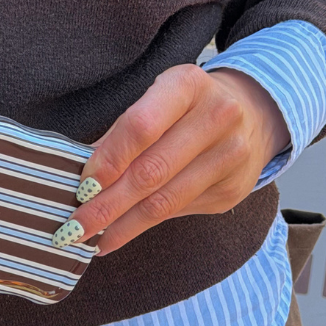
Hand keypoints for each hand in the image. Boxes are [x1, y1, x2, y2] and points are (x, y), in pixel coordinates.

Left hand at [52, 65, 290, 254]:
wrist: (252, 115)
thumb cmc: (186, 109)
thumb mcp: (155, 103)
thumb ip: (120, 136)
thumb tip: (82, 180)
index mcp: (188, 85)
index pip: (141, 127)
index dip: (108, 161)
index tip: (82, 188)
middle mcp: (217, 117)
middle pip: (150, 172)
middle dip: (106, 206)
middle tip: (74, 228)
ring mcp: (230, 157)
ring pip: (163, 202)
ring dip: (120, 226)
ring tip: (90, 239)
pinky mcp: (231, 191)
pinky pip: (176, 213)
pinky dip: (141, 228)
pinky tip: (116, 235)